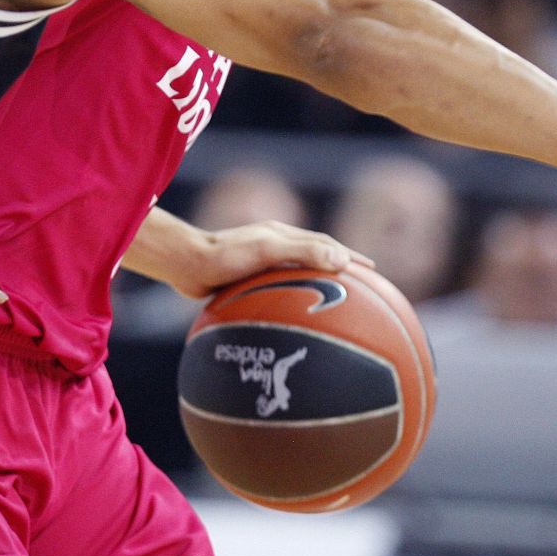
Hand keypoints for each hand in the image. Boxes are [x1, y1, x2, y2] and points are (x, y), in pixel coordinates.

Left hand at [168, 221, 373, 300]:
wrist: (184, 264)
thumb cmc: (225, 256)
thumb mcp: (268, 249)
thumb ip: (303, 250)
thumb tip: (342, 258)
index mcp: (282, 235)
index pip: (324, 244)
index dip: (349, 256)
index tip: (372, 270)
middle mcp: (273, 246)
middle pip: (313, 256)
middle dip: (338, 268)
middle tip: (361, 287)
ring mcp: (258, 262)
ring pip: (295, 274)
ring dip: (315, 284)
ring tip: (331, 304)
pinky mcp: (244, 279)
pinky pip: (276, 290)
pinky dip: (291, 300)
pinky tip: (291, 320)